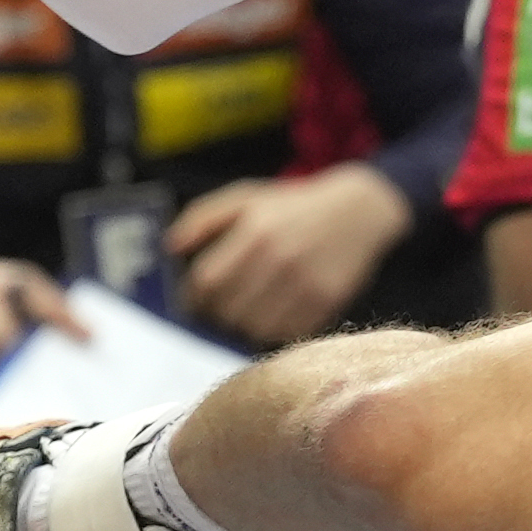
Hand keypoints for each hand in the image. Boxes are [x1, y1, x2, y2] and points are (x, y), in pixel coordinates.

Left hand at [170, 165, 412, 347]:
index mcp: (256, 230)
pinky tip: (273, 313)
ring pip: (253, 328)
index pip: (206, 282)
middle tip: (222, 306)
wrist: (361, 211)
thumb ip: (203, 217)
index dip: (193, 296)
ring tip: (246, 311)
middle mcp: (280, 258)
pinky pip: (285, 333)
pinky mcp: (326, 302)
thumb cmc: (294, 205)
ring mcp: (306, 283)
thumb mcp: (248, 196)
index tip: (194, 299)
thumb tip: (170, 246)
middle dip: (217, 313)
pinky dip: (272, 330)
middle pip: (227, 310)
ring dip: (243, 325)